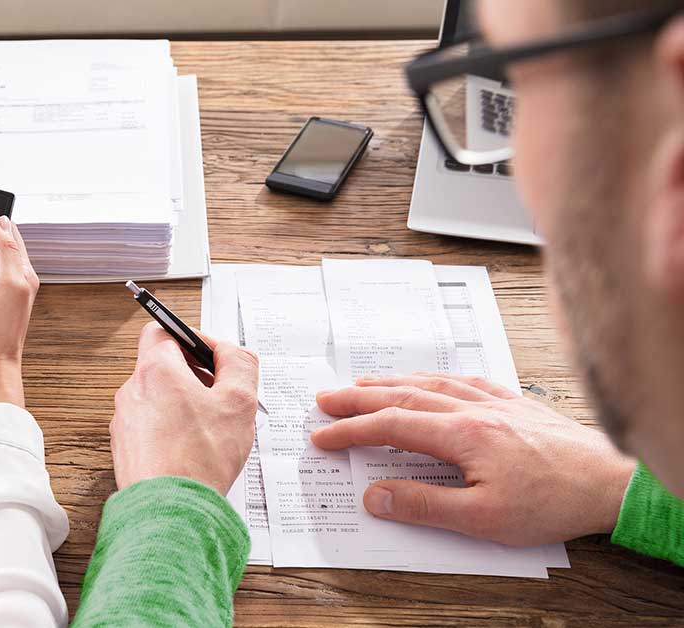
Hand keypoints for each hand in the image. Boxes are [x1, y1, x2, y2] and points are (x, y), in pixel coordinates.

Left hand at [110, 323, 259, 494]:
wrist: (170, 511)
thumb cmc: (200, 460)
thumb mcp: (239, 402)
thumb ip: (239, 365)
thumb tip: (231, 352)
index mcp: (154, 371)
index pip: (164, 331)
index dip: (192, 338)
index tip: (214, 357)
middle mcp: (131, 392)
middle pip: (162, 366)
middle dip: (193, 375)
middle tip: (220, 395)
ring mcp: (124, 422)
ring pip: (157, 399)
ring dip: (184, 405)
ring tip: (211, 429)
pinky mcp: (124, 449)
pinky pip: (150, 427)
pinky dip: (171, 430)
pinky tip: (194, 451)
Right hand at [310, 372, 636, 545]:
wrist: (612, 481)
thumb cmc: (554, 501)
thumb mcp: (483, 519)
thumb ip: (424, 505)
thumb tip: (375, 496)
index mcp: (462, 434)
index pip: (390, 427)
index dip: (351, 431)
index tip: (323, 437)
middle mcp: (473, 408)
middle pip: (402, 396)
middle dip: (358, 398)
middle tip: (325, 400)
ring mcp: (495, 401)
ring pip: (429, 383)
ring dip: (390, 383)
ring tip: (361, 384)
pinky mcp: (514, 403)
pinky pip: (463, 379)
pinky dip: (433, 377)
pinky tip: (428, 380)